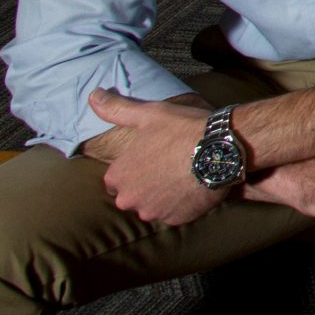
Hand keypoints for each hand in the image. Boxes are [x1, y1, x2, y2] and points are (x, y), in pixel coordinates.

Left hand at [88, 89, 226, 227]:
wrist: (221, 148)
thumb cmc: (181, 129)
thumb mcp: (147, 114)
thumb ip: (116, 109)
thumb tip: (93, 95)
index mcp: (118, 176)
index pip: (115, 179)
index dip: (133, 167)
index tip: (150, 157)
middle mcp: (130, 199)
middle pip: (132, 195)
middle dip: (145, 185)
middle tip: (167, 166)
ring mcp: (154, 212)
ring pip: (153, 206)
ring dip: (162, 196)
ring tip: (182, 176)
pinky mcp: (177, 220)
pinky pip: (174, 214)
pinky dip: (181, 204)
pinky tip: (192, 186)